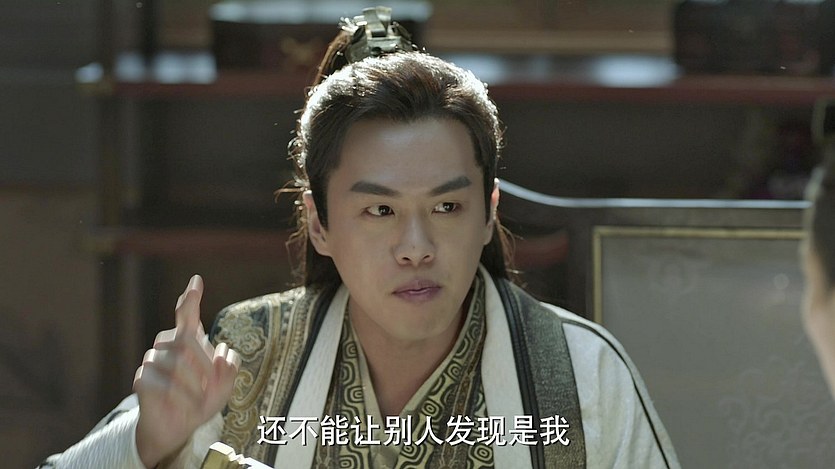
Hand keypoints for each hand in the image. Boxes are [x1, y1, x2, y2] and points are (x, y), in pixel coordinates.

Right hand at [133, 275, 240, 467]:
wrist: (178, 428)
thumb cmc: (201, 401)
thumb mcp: (225, 386)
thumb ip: (230, 368)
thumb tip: (222, 351)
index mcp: (188, 342)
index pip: (187, 316)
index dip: (191, 299)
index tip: (196, 282)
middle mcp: (168, 346)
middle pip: (188, 341)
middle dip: (206, 366)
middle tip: (212, 387)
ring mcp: (152, 361)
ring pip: (177, 363)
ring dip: (195, 386)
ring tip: (199, 400)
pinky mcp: (142, 379)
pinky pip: (163, 383)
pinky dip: (180, 397)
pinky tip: (185, 406)